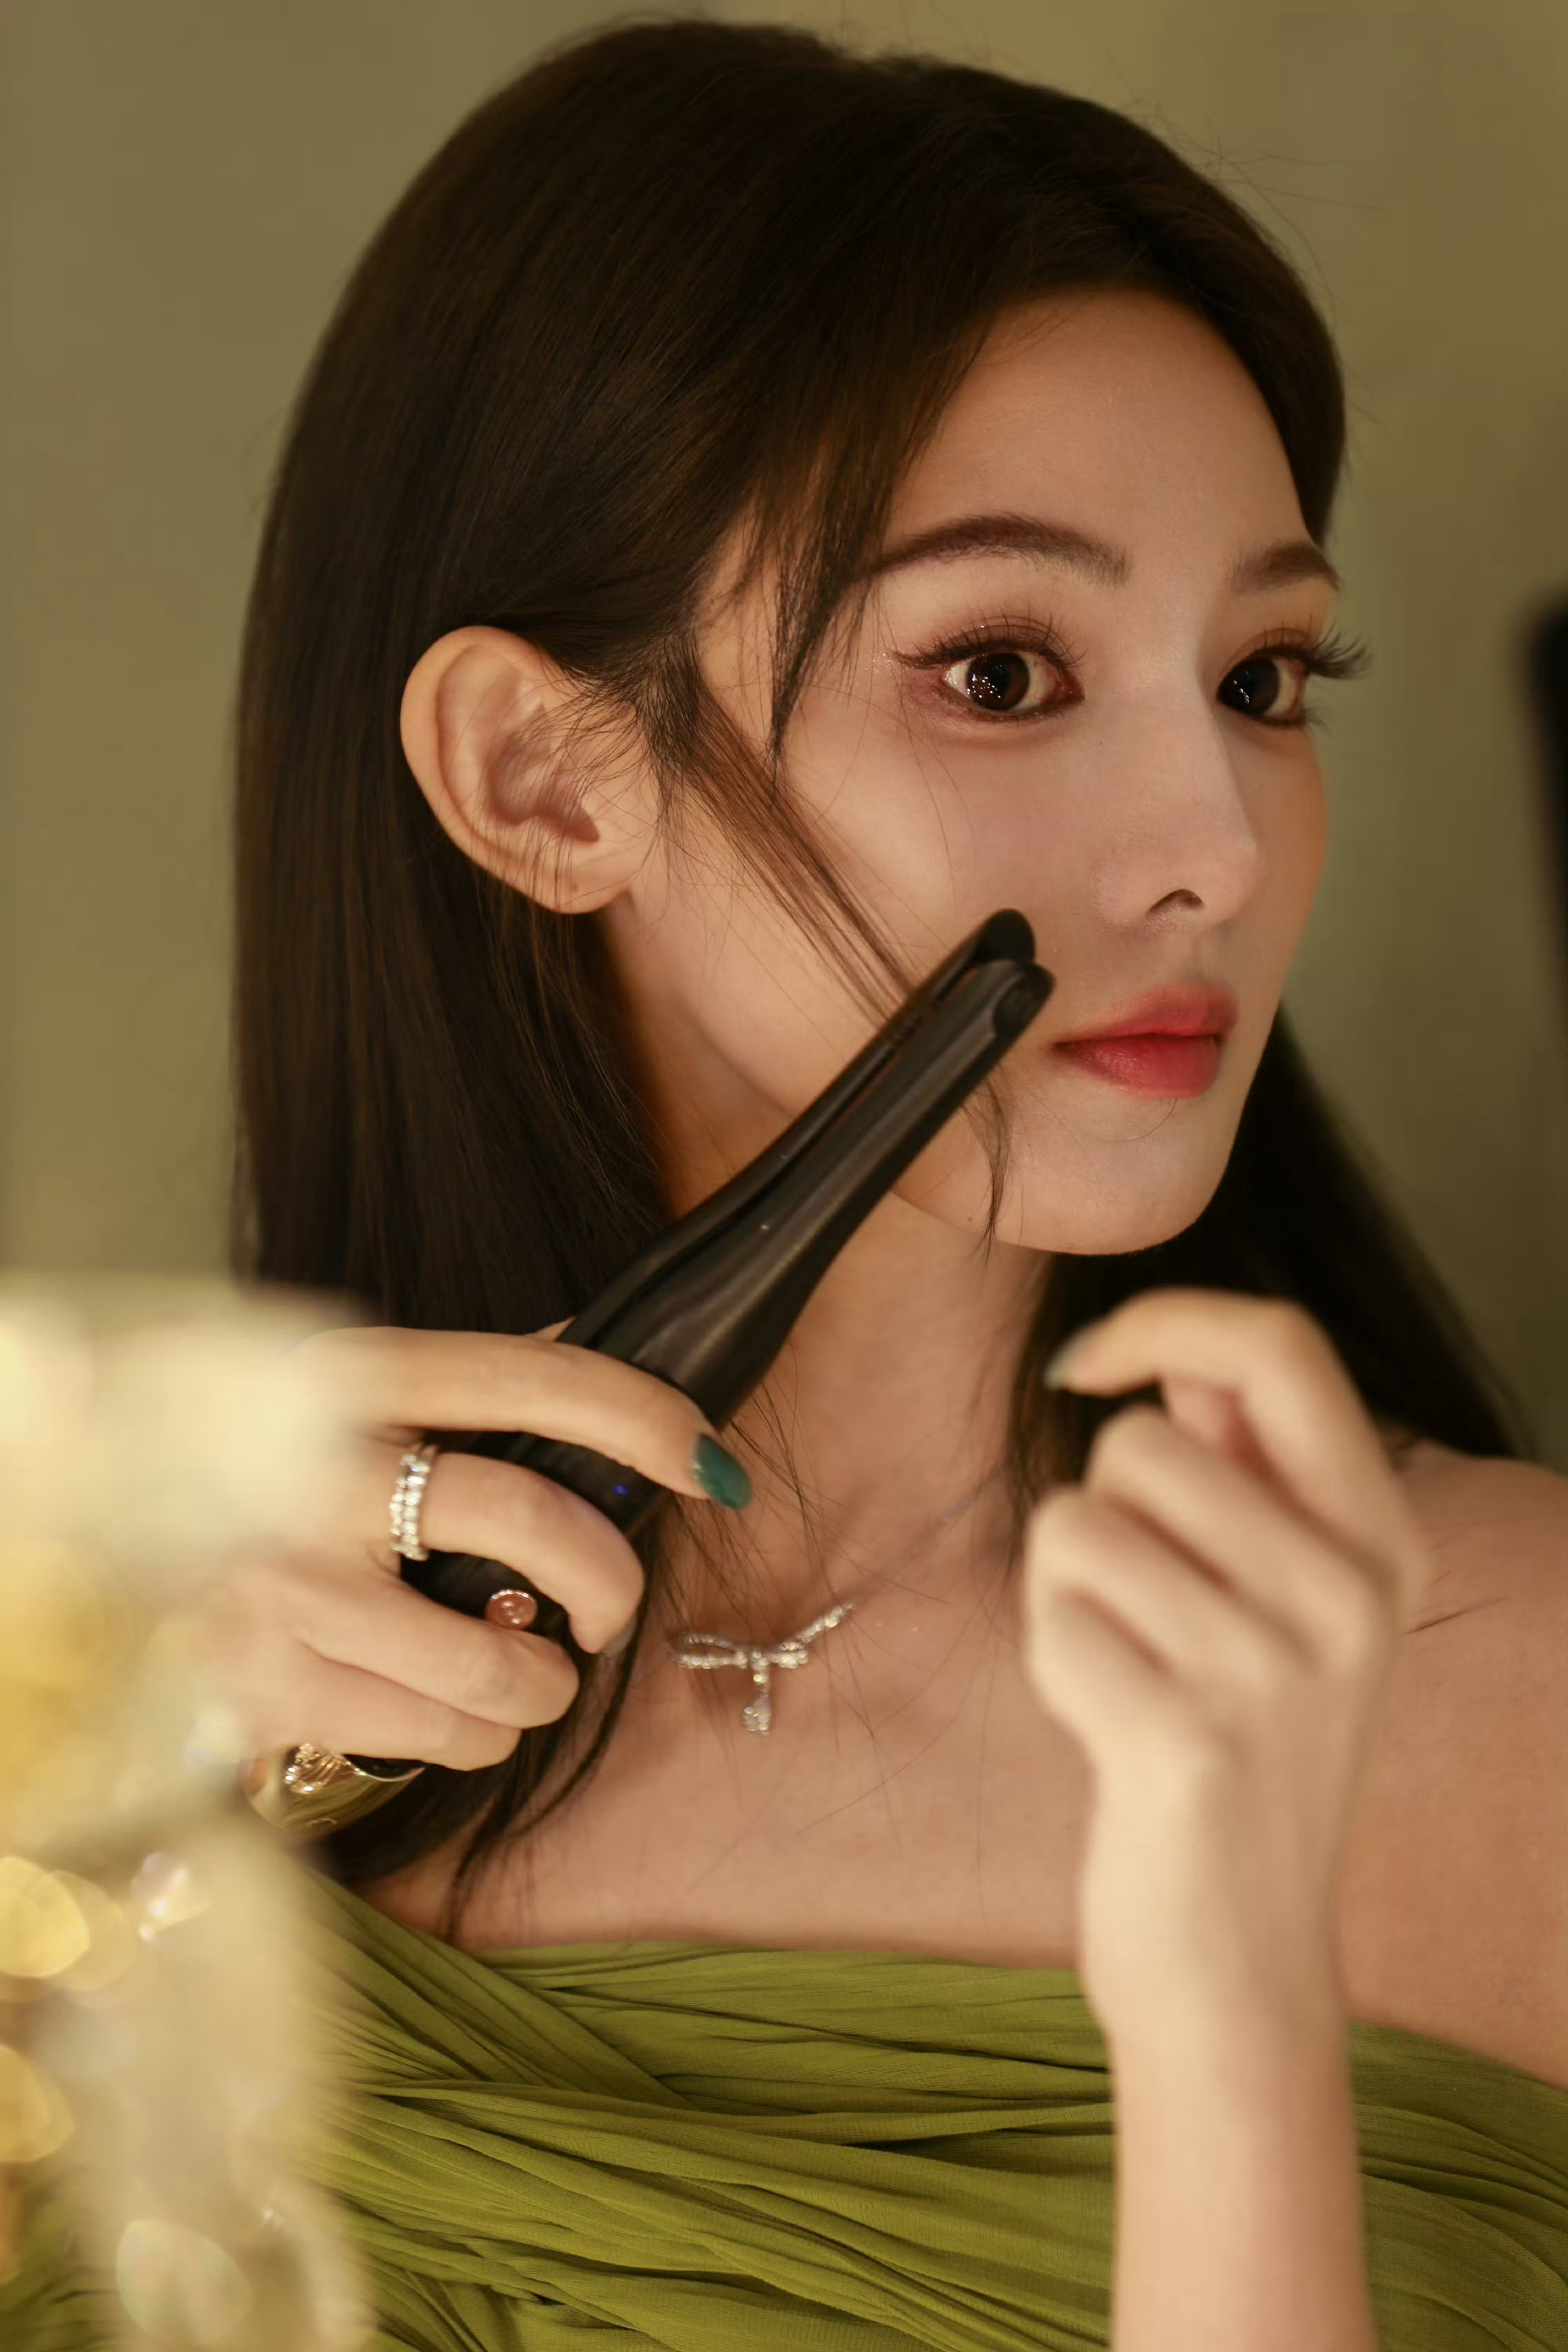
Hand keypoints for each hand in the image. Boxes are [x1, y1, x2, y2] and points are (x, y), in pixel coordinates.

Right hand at [196, 1323, 745, 1769]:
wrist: (100, 1538)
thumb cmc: (272, 1466)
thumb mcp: (361, 1391)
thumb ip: (477, 1385)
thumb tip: (627, 1382)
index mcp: (357, 1375)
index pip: (537, 1381)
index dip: (647, 1420)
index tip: (709, 1464)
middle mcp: (319, 1473)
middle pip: (537, 1528)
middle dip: (610, 1583)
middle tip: (604, 1608)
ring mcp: (286, 1586)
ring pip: (504, 1667)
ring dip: (545, 1682)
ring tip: (519, 1665)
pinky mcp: (263, 1685)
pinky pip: (443, 1737)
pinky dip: (480, 1734)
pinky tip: (449, 1703)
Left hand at [1020, 1288, 1432, 2041]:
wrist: (1240, 1959)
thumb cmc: (1232, 1750)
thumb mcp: (1281, 1600)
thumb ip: (1244, 1471)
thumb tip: (1177, 1349)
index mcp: (1381, 1538)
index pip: (1280, 1345)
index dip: (1164, 1319)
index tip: (1091, 1364)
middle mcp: (1352, 1593)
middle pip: (1137, 1441)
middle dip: (1101, 1514)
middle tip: (1148, 1620)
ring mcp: (1277, 1669)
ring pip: (1077, 1522)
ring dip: (1067, 1593)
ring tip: (1131, 1671)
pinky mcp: (1189, 1739)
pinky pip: (1052, 1618)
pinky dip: (1053, 1666)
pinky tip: (1111, 1731)